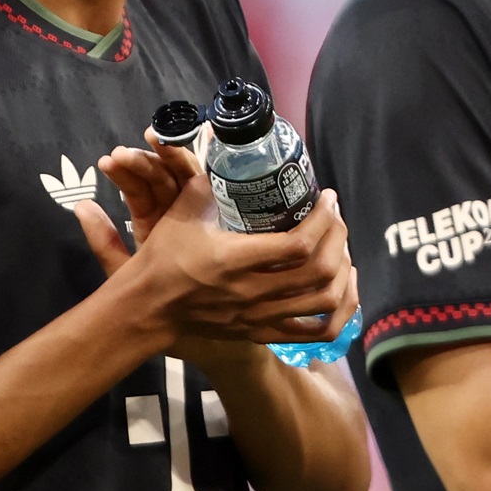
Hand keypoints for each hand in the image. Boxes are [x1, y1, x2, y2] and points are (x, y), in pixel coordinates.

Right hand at [74, 143, 354, 352]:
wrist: (146, 309)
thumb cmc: (162, 259)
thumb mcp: (180, 215)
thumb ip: (206, 185)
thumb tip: (226, 156)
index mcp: (234, 261)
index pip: (298, 245)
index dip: (324, 219)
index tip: (327, 198)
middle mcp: (252, 293)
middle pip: (320, 271)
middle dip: (338, 239)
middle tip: (334, 218)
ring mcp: (260, 317)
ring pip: (326, 302)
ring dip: (343, 274)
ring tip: (339, 251)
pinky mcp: (262, 333)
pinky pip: (317, 332)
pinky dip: (339, 311)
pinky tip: (340, 289)